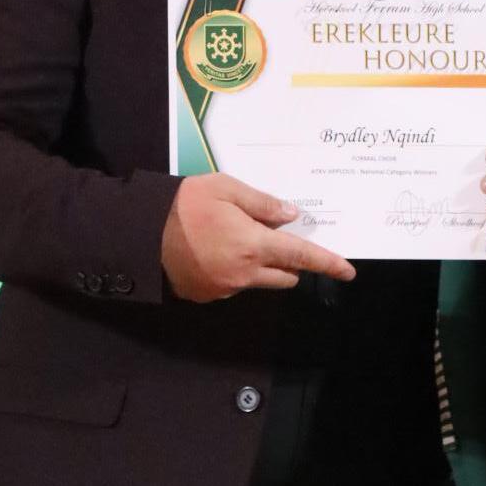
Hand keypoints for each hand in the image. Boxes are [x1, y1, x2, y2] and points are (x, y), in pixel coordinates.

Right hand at [161, 173, 355, 301]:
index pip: (302, 258)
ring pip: (259, 281)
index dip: (328, 264)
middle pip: (285, 276)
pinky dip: (235, 270)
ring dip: (260, 265)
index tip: (349, 271)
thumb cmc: (183, 204)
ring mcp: (225, 289)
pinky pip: (233, 284)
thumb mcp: (225, 189)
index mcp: (254, 246)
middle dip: (290, 262)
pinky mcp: (206, 296)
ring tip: (235, 237)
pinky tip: (214, 250)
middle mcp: (245, 274)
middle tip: (277, 237)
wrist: (137, 234)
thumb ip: (263, 203)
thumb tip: (292, 216)